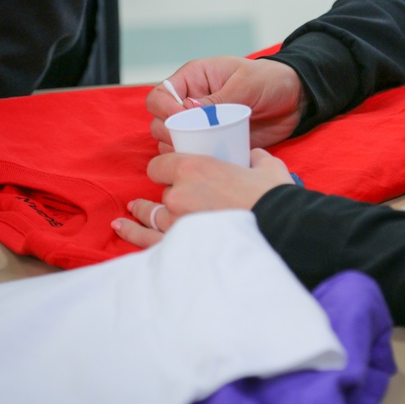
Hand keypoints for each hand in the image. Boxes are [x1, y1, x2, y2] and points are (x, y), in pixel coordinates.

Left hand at [111, 148, 293, 247]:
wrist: (282, 230)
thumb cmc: (273, 197)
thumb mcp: (266, 166)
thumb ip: (254, 157)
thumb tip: (252, 157)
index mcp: (193, 168)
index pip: (160, 165)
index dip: (164, 168)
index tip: (170, 172)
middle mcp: (178, 194)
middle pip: (161, 194)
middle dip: (167, 195)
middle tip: (169, 196)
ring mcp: (176, 223)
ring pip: (152, 217)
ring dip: (144, 214)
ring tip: (133, 212)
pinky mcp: (180, 248)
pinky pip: (148, 241)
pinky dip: (134, 233)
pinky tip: (122, 227)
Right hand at [148, 56, 305, 151]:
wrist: (295, 99)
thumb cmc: (269, 80)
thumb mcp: (245, 83)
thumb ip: (218, 98)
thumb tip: (187, 109)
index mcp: (193, 80)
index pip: (161, 95)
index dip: (164, 109)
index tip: (181, 119)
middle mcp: (190, 103)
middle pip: (160, 122)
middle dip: (170, 133)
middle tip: (193, 138)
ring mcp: (201, 126)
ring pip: (173, 143)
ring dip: (182, 150)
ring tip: (204, 150)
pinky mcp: (214, 143)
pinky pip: (196, 156)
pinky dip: (199, 161)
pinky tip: (213, 161)